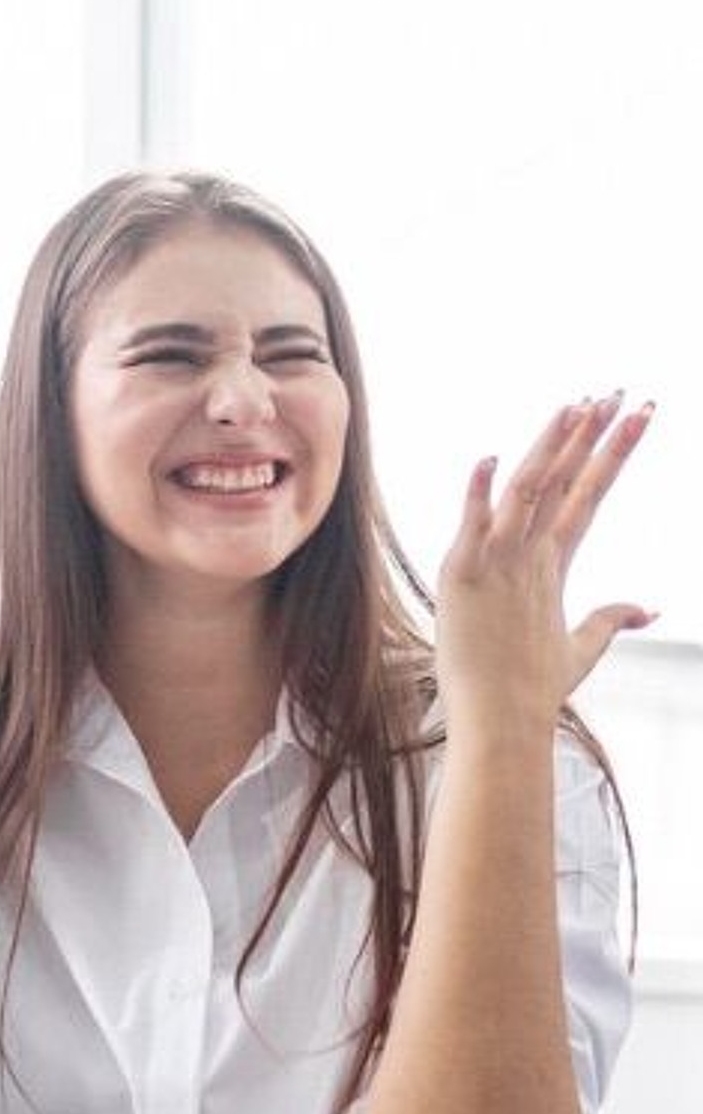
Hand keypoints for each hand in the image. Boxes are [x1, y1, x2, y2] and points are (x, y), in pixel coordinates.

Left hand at [433, 394, 656, 736]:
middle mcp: (532, 555)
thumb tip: (651, 606)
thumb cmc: (532, 687)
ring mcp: (499, 562)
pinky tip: (490, 458)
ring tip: (577, 406)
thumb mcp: (581, 647)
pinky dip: (479, 491)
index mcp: (555, 564)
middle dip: (595, 436)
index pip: (589, 495)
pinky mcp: (463, 574)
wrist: (502, 718)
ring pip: (528, 491)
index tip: (635, 418)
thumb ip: (611, 618)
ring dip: (551, 446)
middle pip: (568, 482)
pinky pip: (471, 524)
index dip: (611, 454)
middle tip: (620, 395)